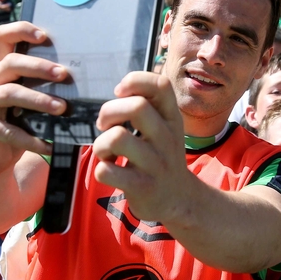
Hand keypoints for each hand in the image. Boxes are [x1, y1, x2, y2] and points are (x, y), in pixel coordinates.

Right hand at [0, 22, 66, 178]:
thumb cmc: (20, 125)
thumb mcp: (32, 103)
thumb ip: (46, 89)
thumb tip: (87, 80)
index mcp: (2, 70)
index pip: (3, 37)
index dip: (21, 30)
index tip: (45, 35)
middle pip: (10, 63)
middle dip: (39, 66)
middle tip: (64, 74)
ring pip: (9, 93)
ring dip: (38, 100)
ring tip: (62, 108)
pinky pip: (7, 130)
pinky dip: (31, 139)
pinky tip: (49, 146)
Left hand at [93, 71, 188, 221]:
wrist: (179, 199)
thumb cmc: (162, 156)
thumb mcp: (166, 128)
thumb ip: (150, 106)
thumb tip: (120, 90)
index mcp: (172, 118)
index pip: (161, 85)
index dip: (135, 80)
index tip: (120, 92)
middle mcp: (167, 137)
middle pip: (136, 107)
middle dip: (108, 111)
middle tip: (105, 125)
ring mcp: (155, 163)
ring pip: (116, 138)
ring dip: (100, 144)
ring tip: (106, 152)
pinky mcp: (141, 186)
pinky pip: (107, 171)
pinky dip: (101, 169)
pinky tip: (110, 171)